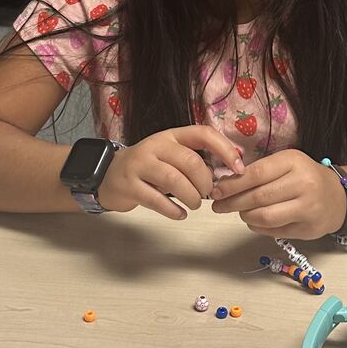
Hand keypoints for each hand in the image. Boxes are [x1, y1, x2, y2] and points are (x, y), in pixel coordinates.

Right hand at [98, 126, 242, 220]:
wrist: (108, 175)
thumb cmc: (148, 167)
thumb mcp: (170, 156)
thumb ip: (194, 161)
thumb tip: (226, 174)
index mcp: (171, 136)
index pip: (203, 134)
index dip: (224, 150)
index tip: (238, 169)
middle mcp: (155, 146)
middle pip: (190, 161)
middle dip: (205, 183)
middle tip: (207, 195)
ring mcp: (140, 164)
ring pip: (174, 180)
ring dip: (191, 197)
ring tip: (194, 205)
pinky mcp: (128, 185)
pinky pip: (156, 200)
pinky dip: (173, 210)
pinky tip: (179, 213)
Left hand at [209, 150, 346, 238]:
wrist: (338, 197)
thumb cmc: (304, 177)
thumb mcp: (286, 164)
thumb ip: (259, 171)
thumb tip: (225, 184)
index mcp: (294, 161)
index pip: (256, 174)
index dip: (232, 184)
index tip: (215, 190)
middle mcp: (304, 184)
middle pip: (258, 197)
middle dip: (233, 202)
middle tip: (218, 205)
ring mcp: (308, 208)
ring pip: (264, 217)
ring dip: (245, 216)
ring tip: (239, 211)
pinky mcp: (308, 229)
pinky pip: (273, 230)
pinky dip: (257, 226)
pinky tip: (254, 219)